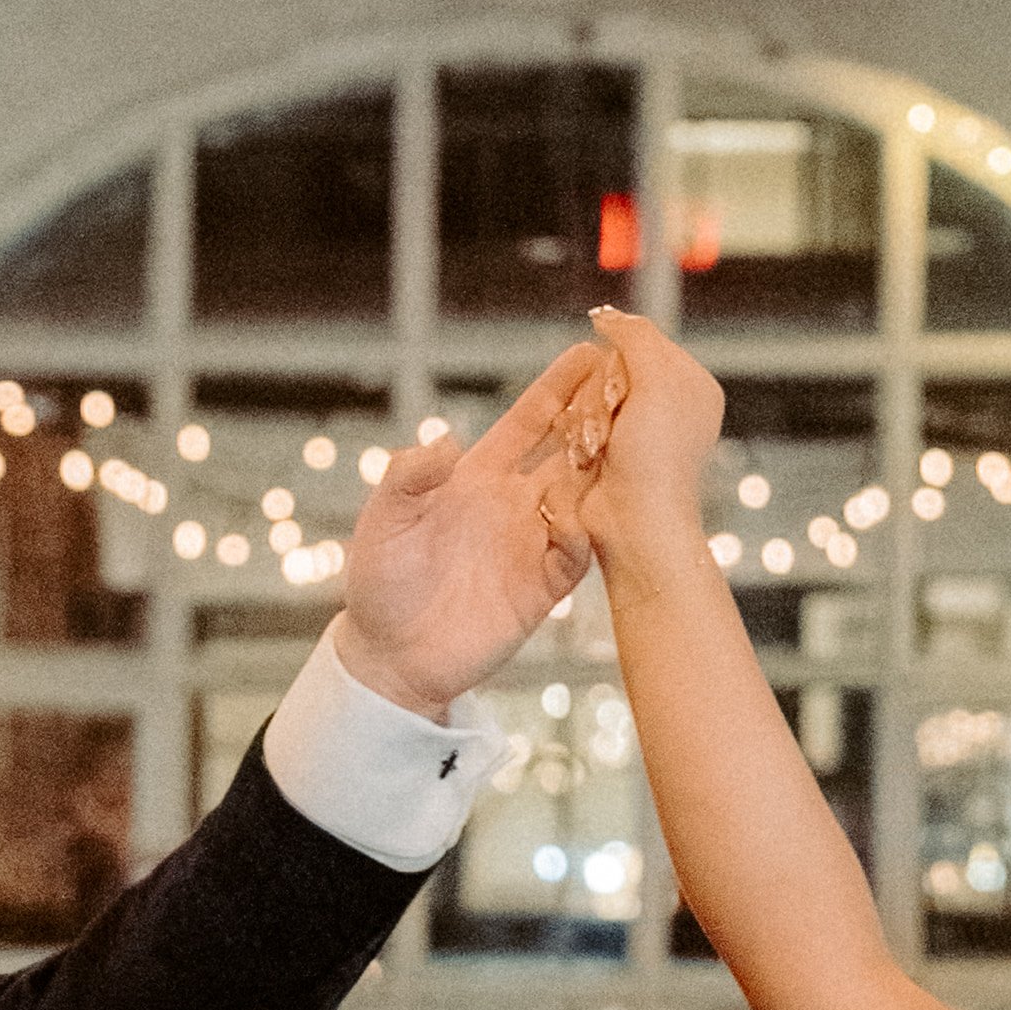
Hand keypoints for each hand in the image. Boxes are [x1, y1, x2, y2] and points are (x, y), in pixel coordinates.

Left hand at [334, 336, 617, 715]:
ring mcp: (531, 545)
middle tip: (630, 388)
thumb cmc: (379, 582)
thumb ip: (409, 477)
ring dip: (604, 472)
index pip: (529, 422)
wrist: (390, 656)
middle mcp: (513, 504)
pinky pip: (577, 554)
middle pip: (568, 451)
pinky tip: (579, 519)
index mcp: (478, 478)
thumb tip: (448, 441)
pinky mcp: (542, 589)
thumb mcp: (384, 520)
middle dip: (599, 420)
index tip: (590, 353)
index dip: (558, 388)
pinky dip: (583, 534)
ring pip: (584, 497)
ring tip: (627, 444)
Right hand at [577, 309, 725, 574]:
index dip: (622, 360)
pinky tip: (588, 456)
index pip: (641, 340)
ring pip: (587, 393)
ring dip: (587, 418)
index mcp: (691, 383)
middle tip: (615, 426)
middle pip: (609, 365)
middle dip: (602, 393)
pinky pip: (575, 421)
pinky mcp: (605, 451)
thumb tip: (606, 315)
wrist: (633, 521)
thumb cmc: (656, 457)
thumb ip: (635, 335)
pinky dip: (577, 436)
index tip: (627, 394)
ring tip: (600, 448)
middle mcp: (666, 404)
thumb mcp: (657, 379)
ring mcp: (634, 429)